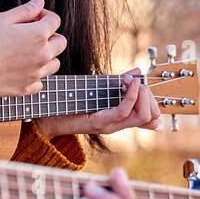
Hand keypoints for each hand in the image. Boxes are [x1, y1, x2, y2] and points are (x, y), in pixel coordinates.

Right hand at [0, 0, 65, 96]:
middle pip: (61, 43)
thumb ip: (25, 11)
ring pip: (54, 64)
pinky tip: (20, 70)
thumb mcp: (1, 20)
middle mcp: (41, 55)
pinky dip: (34, 76)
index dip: (44, 15)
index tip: (33, 17)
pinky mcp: (26, 89)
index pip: (55, 21)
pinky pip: (40, 82)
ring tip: (27, 53)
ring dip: (46, 56)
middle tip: (32, 35)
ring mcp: (35, 74)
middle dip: (50, 36)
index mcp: (37, 35)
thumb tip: (40, 2)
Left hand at [38, 68, 161, 136]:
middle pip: (152, 116)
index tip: (138, 81)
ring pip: (143, 115)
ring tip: (129, 82)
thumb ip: (117, 83)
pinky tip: (128, 84)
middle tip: (133, 81)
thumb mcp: (98, 88)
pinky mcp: (99, 123)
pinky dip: (130, 96)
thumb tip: (137, 72)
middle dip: (149, 94)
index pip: (152, 118)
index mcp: (119, 119)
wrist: (46, 117)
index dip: (153, 99)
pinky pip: (123, 112)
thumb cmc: (69, 102)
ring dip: (142, 94)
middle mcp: (118, 125)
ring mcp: (110, 126)